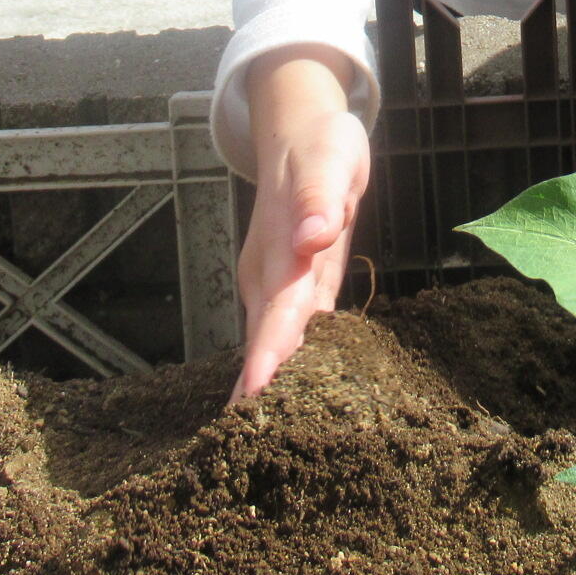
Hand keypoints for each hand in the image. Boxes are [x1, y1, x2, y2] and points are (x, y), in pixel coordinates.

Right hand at [233, 50, 369, 399]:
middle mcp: (272, 271)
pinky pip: (284, 329)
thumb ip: (320, 198)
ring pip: (269, 337)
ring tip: (253, 434)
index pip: (276, 309)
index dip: (269, 351)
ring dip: (262, 382)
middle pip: (265, 336)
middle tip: (245, 441)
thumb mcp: (330, 157)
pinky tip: (279, 394)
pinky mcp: (290, 284)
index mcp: (282, 248)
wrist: (302, 133)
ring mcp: (276, 279)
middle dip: (256, 387)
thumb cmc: (322, 145)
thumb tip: (313, 235)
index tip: (256, 395)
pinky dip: (278, 361)